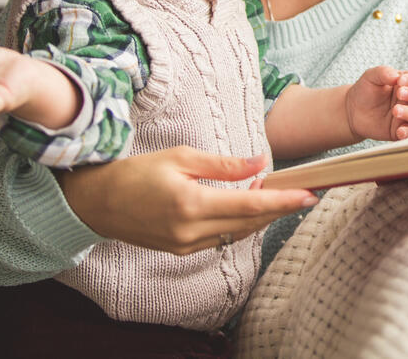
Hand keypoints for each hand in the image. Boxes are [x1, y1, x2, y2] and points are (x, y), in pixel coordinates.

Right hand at [58, 147, 317, 253]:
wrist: (98, 201)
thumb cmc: (137, 172)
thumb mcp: (182, 158)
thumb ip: (224, 165)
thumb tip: (260, 162)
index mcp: (191, 203)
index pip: (250, 206)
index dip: (283, 201)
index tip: (308, 195)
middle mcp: (191, 230)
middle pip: (249, 223)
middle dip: (279, 209)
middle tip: (302, 192)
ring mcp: (185, 245)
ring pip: (237, 233)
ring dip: (260, 217)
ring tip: (277, 195)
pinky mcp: (180, 250)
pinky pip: (220, 238)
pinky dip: (238, 223)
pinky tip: (247, 208)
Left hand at [345, 65, 407, 140]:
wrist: (352, 110)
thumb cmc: (365, 90)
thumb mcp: (371, 76)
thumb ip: (383, 72)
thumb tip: (396, 76)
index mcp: (406, 84)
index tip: (400, 81)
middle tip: (400, 94)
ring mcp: (406, 115)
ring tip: (395, 111)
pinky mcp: (399, 130)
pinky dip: (407, 132)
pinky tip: (400, 131)